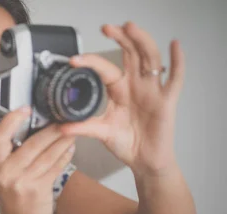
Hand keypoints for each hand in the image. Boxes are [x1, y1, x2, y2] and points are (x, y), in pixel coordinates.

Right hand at [0, 107, 74, 213]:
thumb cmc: (15, 197)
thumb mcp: (7, 174)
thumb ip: (16, 154)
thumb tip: (38, 126)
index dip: (11, 121)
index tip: (25, 108)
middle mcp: (6, 173)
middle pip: (32, 144)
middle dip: (51, 129)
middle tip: (64, 117)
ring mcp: (22, 182)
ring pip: (47, 154)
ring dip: (62, 140)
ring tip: (72, 130)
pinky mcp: (38, 190)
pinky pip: (55, 167)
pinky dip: (65, 156)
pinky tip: (71, 148)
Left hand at [60, 22, 184, 177]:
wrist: (143, 161)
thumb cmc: (126, 143)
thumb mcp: (101, 132)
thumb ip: (83, 127)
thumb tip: (61, 127)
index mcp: (119, 90)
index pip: (105, 69)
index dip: (92, 62)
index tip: (75, 60)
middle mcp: (136, 86)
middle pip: (130, 54)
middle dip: (120, 38)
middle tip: (107, 28)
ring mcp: (152, 91)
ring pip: (150, 59)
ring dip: (141, 41)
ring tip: (131, 28)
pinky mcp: (167, 101)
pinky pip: (175, 79)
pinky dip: (177, 61)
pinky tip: (174, 46)